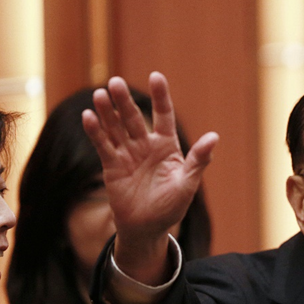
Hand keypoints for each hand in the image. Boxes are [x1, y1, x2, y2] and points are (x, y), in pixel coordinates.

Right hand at [82, 72, 217, 283]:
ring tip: (100, 94)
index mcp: (167, 146)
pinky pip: (103, 145)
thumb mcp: (187, 184)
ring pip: (116, 127)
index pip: (164, 115)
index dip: (160, 97)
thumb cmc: (171, 206)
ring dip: (107, 111)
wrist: (147, 227)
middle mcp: (146, 145)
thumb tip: (214, 136)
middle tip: (114, 83)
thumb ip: (198, 160)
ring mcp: (127, 153)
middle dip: (124, 101)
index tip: (156, 76)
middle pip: (134, 118)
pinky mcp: (112, 165)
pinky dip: (95, 131)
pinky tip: (89, 116)